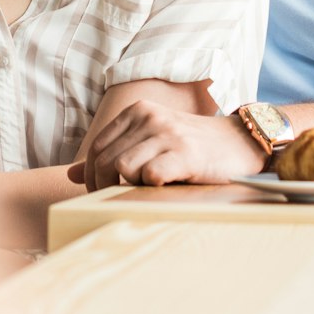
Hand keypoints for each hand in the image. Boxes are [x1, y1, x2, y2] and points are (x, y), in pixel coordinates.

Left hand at [67, 101, 265, 191]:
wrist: (241, 142)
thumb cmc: (193, 147)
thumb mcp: (150, 142)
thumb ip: (113, 154)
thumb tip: (72, 175)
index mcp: (138, 111)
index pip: (97, 148)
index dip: (92, 177)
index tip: (101, 194)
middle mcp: (150, 117)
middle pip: (105, 161)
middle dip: (104, 188)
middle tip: (118, 201)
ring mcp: (168, 134)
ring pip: (122, 169)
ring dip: (129, 187)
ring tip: (147, 191)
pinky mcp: (185, 154)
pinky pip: (150, 175)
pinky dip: (151, 187)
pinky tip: (164, 188)